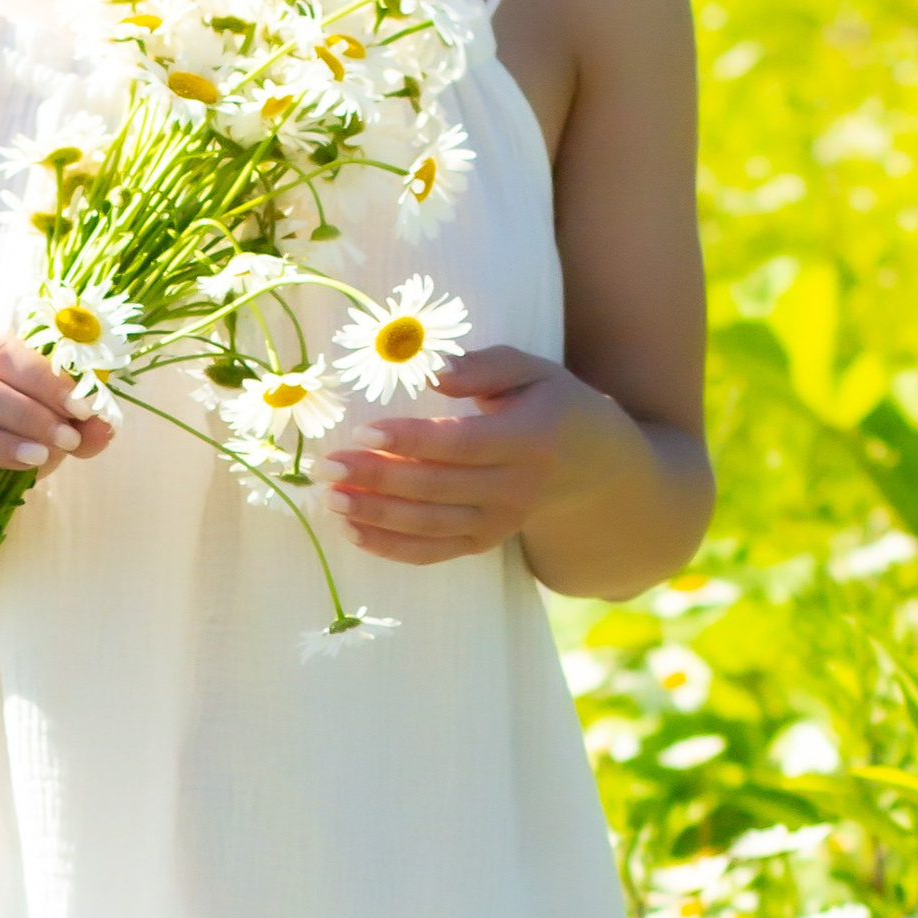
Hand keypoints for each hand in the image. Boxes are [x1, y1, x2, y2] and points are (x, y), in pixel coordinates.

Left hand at [321, 347, 633, 568]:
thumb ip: (484, 365)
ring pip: (428, 525)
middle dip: (376, 478)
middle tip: (328, 466)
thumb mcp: (531, 370)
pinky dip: (389, 546)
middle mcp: (516, 488)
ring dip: (374, 515)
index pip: (460, 444)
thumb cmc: (548, 404)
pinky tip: (351, 529)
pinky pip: (432, 552)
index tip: (362, 430)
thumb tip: (436, 372)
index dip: (409, 440)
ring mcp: (500, 522)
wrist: (590, 466)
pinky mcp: (484, 543)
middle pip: (436, 488)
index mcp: (529, 439)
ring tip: (329, 497)